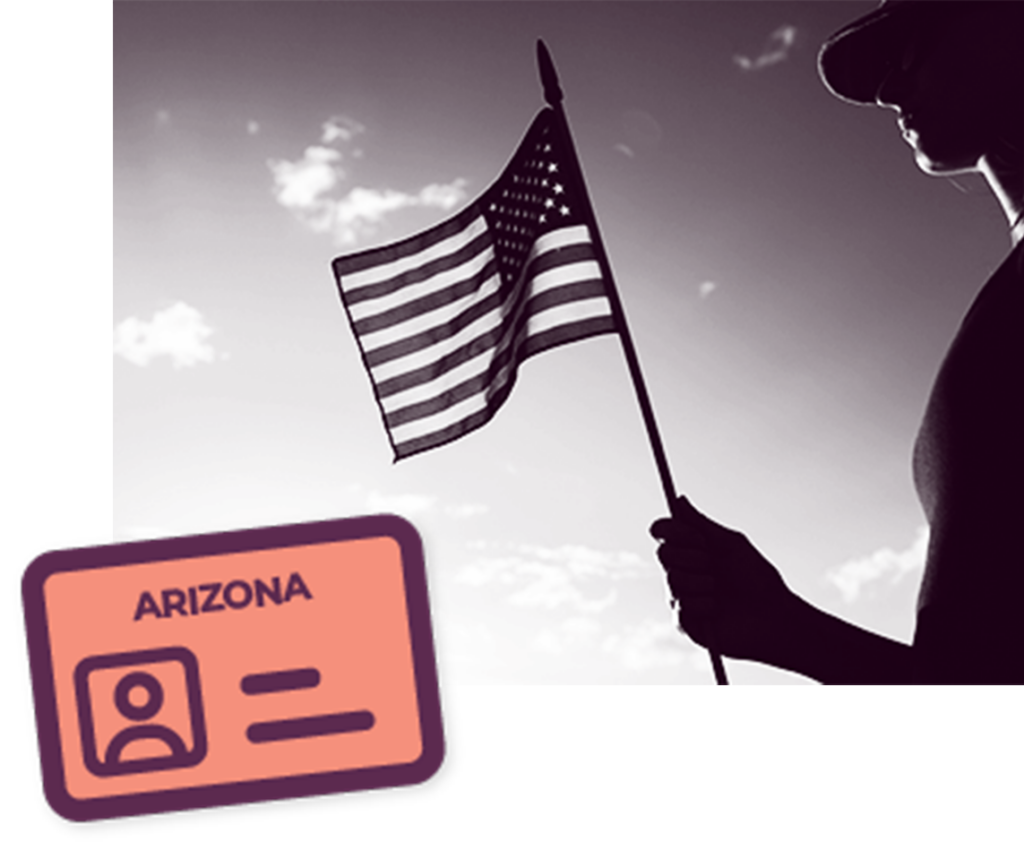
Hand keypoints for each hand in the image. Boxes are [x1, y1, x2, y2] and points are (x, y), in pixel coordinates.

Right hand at [650, 495, 807, 667]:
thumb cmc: (757, 578)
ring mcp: (680, 596)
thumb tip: (680, 499)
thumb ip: (701, 523)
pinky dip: (703, 604)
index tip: (695, 537)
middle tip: (713, 565)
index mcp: (690, 549)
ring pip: (673, 580)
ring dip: (702, 582)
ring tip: (720, 590)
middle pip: (663, 553)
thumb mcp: (731, 544)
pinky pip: (680, 605)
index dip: (670, 530)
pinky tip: (717, 610)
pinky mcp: (684, 622)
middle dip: (692, 557)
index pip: (662, 532)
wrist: (773, 616)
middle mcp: (681, 570)